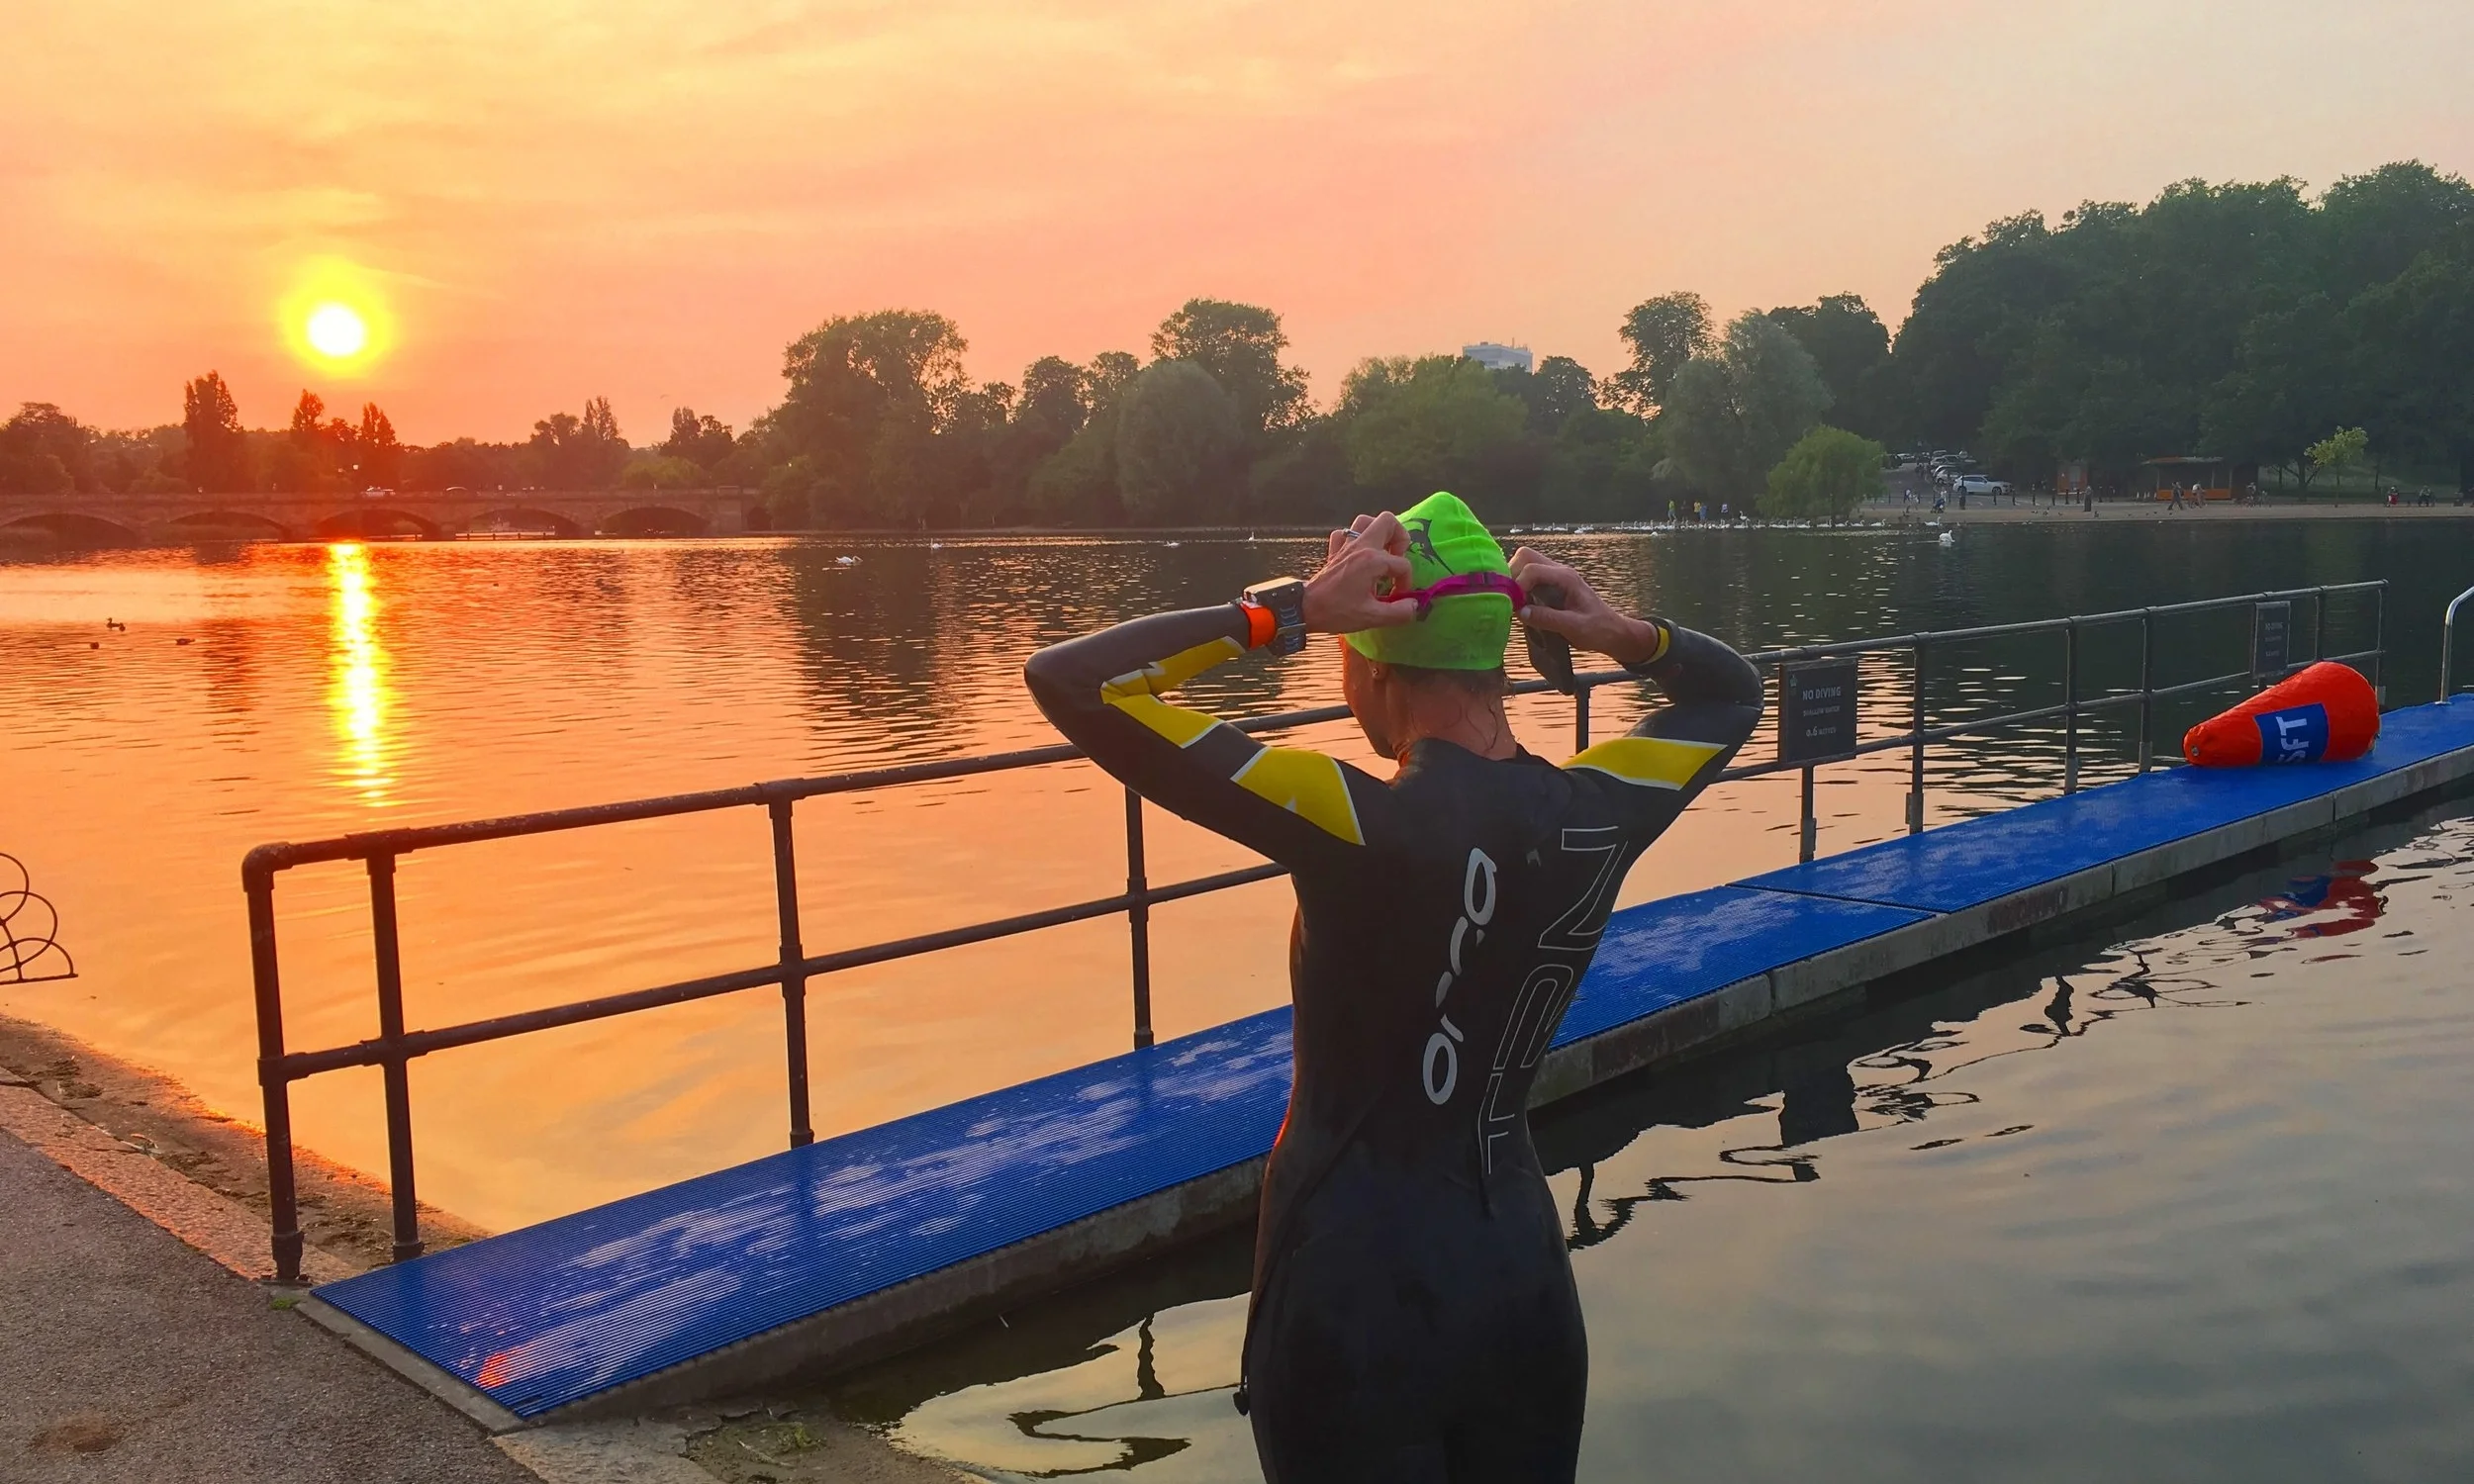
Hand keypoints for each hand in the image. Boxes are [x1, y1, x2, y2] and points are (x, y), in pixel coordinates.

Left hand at [1305, 511, 1418, 634]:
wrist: (1304, 609)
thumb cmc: (1338, 612)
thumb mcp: (1372, 617)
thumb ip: (1398, 612)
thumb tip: (1414, 605)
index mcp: (1373, 560)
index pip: (1402, 564)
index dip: (1406, 581)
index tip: (1397, 596)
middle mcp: (1361, 546)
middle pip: (1387, 521)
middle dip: (1399, 537)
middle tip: (1397, 558)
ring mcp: (1346, 545)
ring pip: (1365, 521)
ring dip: (1378, 533)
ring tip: (1382, 552)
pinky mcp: (1334, 551)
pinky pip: (1345, 533)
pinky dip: (1354, 539)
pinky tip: (1358, 554)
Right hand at [1507, 547, 1661, 664]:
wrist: (1613, 632)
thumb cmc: (1598, 629)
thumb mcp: (1574, 627)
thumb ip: (1548, 618)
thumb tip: (1520, 611)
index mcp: (1566, 578)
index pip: (1532, 568)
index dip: (1518, 584)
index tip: (1515, 605)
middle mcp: (1558, 572)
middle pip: (1526, 556)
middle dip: (1512, 574)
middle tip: (1510, 598)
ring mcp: (1554, 577)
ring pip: (1525, 564)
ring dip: (1515, 580)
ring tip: (1514, 603)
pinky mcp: (1551, 586)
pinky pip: (1529, 577)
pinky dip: (1520, 587)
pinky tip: (1521, 606)